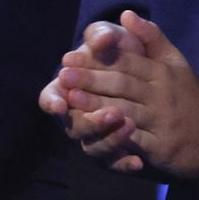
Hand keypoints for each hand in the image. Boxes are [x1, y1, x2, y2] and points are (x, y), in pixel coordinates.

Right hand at [40, 20, 149, 174]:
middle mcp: (77, 117)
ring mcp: (94, 136)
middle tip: (112, 112)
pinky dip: (124, 163)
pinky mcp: (113, 151)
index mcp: (68, 90)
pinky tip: (138, 161)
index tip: (60, 104)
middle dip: (91, 121)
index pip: (51, 99)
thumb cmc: (120, 50)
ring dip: (110, 139)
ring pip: (94, 147)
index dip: (53, 103)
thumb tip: (103, 38)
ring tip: (130, 126)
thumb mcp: (113, 38)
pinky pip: (115, 164)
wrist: (148, 73)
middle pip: (74, 127)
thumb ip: (104, 36)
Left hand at [51, 11, 198, 178]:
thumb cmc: (191, 96)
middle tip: (63, 74)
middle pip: (122, 83)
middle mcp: (161, 94)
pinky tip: (94, 131)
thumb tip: (126, 13)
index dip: (97, 58)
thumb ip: (152, 38)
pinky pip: (134, 140)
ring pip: (125, 109)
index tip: (69, 56)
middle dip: (91, 78)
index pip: (126, 61)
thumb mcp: (176, 62)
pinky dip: (113, 135)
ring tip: (69, 99)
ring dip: (95, 105)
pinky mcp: (160, 146)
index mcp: (162, 72)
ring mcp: (161, 120)